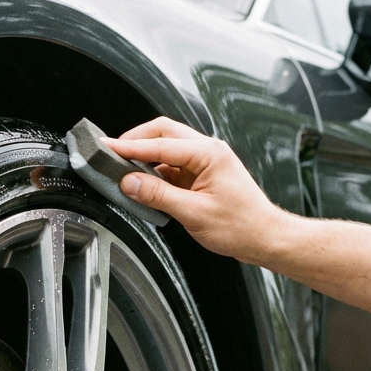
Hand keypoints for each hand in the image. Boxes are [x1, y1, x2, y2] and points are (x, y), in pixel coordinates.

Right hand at [104, 117, 289, 263]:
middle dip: (136, 142)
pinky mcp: (202, 175)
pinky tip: (144, 186)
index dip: (130, 147)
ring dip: (146, 158)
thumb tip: (130, 183)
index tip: (107, 147)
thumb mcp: (193, 213)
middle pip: (163, 133)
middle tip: (112, 153)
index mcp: (208, 153)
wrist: (263, 237)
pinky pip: (173, 167)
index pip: (160, 143)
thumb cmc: (240, 226)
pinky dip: (155, 173)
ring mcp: (205, 162)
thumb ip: (158, 196)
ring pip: (167, 149)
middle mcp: (208, 151)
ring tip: (124, 171)